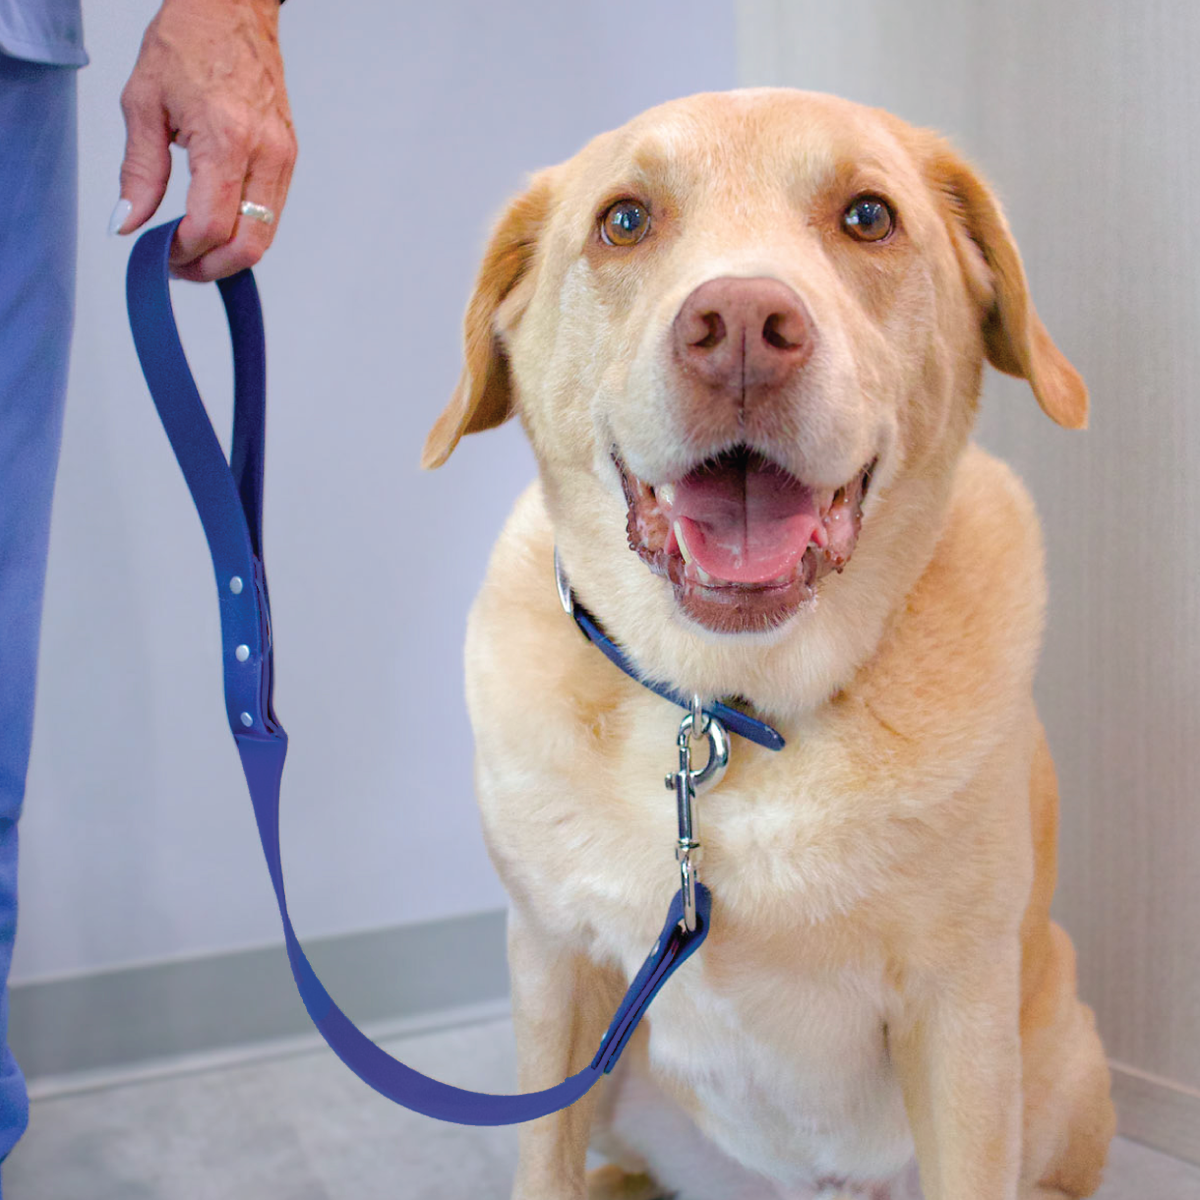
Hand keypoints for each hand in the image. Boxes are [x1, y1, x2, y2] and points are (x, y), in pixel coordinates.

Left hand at [113, 0, 296, 280]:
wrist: (232, 9)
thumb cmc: (189, 42)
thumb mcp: (143, 103)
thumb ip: (139, 171)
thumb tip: (129, 222)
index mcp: (226, 138)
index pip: (210, 224)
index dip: (183, 251)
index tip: (160, 253)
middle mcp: (264, 153)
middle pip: (249, 244)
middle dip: (212, 267)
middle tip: (180, 265)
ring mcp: (283, 158)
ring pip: (266, 236)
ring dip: (229, 255)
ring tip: (195, 248)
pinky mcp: (289, 158)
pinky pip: (272, 215)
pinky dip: (245, 231)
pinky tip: (217, 223)